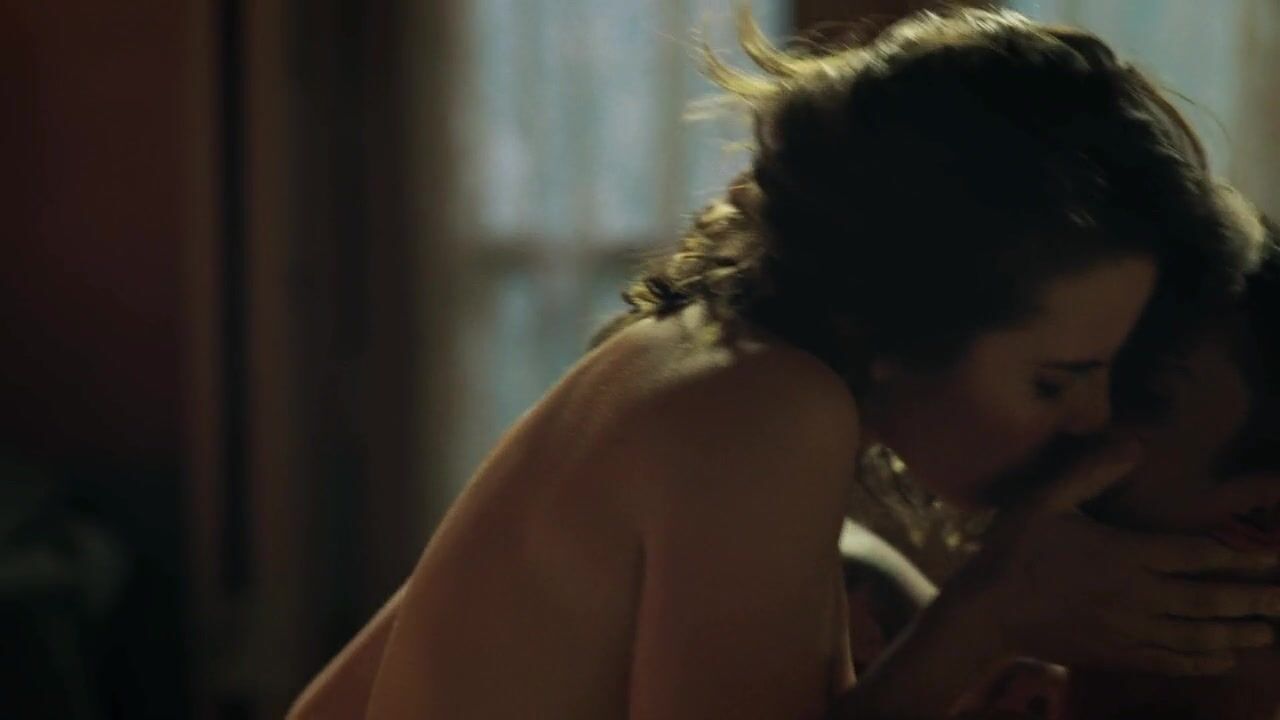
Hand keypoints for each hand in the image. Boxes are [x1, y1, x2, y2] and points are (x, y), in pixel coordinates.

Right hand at [948, 438, 1279, 675]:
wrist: (986, 613)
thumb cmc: (1012, 550)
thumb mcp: (1044, 500)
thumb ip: (1091, 471)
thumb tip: (1135, 443)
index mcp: (1123, 554)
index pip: (1196, 555)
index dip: (1239, 556)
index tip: (1274, 556)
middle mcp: (1135, 596)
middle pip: (1209, 600)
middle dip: (1254, 599)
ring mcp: (1127, 630)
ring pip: (1196, 635)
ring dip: (1237, 634)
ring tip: (1269, 632)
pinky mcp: (1116, 654)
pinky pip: (1171, 661)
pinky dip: (1203, 661)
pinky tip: (1225, 659)